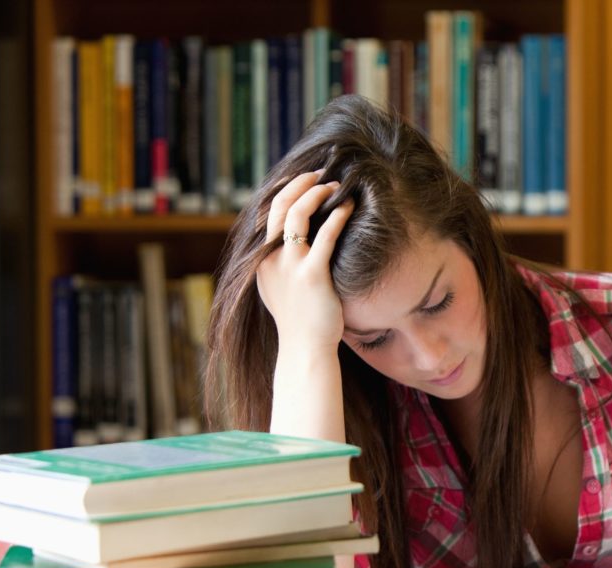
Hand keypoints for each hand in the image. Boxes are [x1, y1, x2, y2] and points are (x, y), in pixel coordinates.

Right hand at [257, 171, 353, 351]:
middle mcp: (271, 259)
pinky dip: (337, 217)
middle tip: (321, 173)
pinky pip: (325, 237)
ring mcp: (290, 267)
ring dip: (317, 194)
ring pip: (298, 215)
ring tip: (336, 186)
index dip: (287, 191)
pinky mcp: (312, 276)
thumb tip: (296, 244)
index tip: (305, 180)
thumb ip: (283, 265)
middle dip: (301, 183)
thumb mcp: (282, 289)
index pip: (270, 212)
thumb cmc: (301, 322)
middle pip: (280, 206)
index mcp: (262, 260)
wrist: (305, 350)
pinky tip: (349, 208)